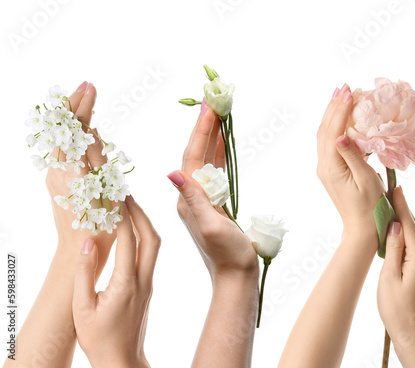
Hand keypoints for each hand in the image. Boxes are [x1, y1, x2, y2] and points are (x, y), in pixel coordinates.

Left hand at [49, 82, 114, 269]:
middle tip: (87, 86)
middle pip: (65, 129)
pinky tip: (84, 133)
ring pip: (63, 139)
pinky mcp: (58, 183)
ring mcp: (56, 175)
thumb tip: (91, 131)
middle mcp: (59, 168)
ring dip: (73, 119)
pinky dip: (73, 136)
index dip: (82, 105)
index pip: (75, 126)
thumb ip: (97, 158)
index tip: (91, 87)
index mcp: (72, 167)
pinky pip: (65, 152)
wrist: (81, 250)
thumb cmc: (100, 226)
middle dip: (76, 105)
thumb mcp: (106, 189)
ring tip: (84, 101)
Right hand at [72, 196, 157, 367]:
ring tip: (129, 207)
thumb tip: (88, 243)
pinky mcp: (147, 288)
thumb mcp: (83, 307)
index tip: (115, 198)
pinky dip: (143, 239)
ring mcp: (148, 284)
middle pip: (151, 239)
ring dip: (144, 224)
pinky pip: (150, 256)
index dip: (123, 218)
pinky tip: (133, 232)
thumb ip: (84, 274)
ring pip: (154, 247)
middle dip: (141, 213)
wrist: (122, 359)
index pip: (129, 242)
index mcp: (126, 284)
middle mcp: (143, 280)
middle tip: (127, 194)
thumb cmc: (99, 338)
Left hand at [170, 100, 256, 279]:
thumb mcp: (211, 227)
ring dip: (212, 134)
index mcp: (189, 199)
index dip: (202, 130)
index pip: (193, 156)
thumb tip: (173, 173)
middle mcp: (191, 196)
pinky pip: (213, 170)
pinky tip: (222, 141)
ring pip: (205, 159)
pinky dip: (218, 151)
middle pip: (197, 152)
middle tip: (214, 98)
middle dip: (205, 125)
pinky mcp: (213, 204)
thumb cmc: (228, 255)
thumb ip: (194, 200)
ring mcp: (202, 199)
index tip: (209, 106)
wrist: (235, 278)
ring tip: (219, 111)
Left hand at [317, 84, 383, 239]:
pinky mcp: (332, 170)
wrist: (363, 229)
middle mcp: (324, 165)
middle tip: (345, 86)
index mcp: (332, 167)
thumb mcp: (365, 181)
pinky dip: (336, 125)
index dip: (341, 110)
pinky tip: (343, 118)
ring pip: (325, 134)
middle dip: (334, 106)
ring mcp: (326, 168)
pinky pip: (330, 142)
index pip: (333, 131)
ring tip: (342, 95)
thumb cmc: (370, 208)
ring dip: (333, 113)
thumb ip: (353, 156)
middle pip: (325, 129)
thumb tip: (342, 134)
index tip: (350, 92)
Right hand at [377, 187, 414, 366]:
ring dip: (406, 222)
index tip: (396, 188)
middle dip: (404, 209)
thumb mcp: (389, 276)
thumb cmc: (395, 308)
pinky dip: (408, 235)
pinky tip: (399, 231)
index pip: (410, 225)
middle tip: (393, 191)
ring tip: (394, 206)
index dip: (402, 205)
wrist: (410, 331)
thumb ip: (394, 248)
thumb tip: (396, 225)